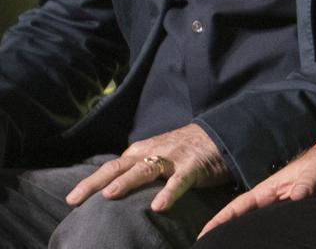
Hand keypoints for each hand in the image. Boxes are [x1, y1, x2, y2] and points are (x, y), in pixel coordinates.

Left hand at [65, 123, 229, 212]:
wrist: (221, 133)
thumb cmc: (185, 150)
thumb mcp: (158, 157)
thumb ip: (139, 170)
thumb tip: (113, 192)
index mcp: (142, 152)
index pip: (112, 168)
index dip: (91, 182)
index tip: (71, 200)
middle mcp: (153, 153)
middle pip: (120, 167)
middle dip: (96, 183)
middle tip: (75, 199)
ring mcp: (173, 158)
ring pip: (146, 170)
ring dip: (127, 182)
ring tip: (109, 196)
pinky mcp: (193, 167)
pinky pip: (179, 181)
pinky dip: (168, 192)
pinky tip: (158, 207)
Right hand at [197, 131, 315, 236]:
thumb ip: (307, 182)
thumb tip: (297, 196)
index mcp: (269, 189)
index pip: (240, 206)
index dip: (220, 219)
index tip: (201, 234)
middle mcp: (270, 200)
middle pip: (242, 219)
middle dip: (223, 233)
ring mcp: (279, 208)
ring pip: (255, 225)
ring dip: (241, 235)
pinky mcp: (290, 214)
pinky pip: (272, 227)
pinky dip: (262, 236)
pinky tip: (257, 246)